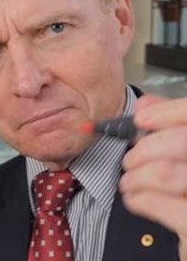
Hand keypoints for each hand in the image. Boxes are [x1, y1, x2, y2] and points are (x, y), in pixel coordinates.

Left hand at [119, 95, 186, 258]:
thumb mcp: (185, 158)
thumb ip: (171, 129)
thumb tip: (146, 105)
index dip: (166, 112)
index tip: (140, 119)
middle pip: (181, 141)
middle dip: (145, 148)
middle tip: (130, 160)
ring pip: (167, 172)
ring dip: (137, 175)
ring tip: (129, 181)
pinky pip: (161, 205)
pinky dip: (138, 198)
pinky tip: (134, 198)